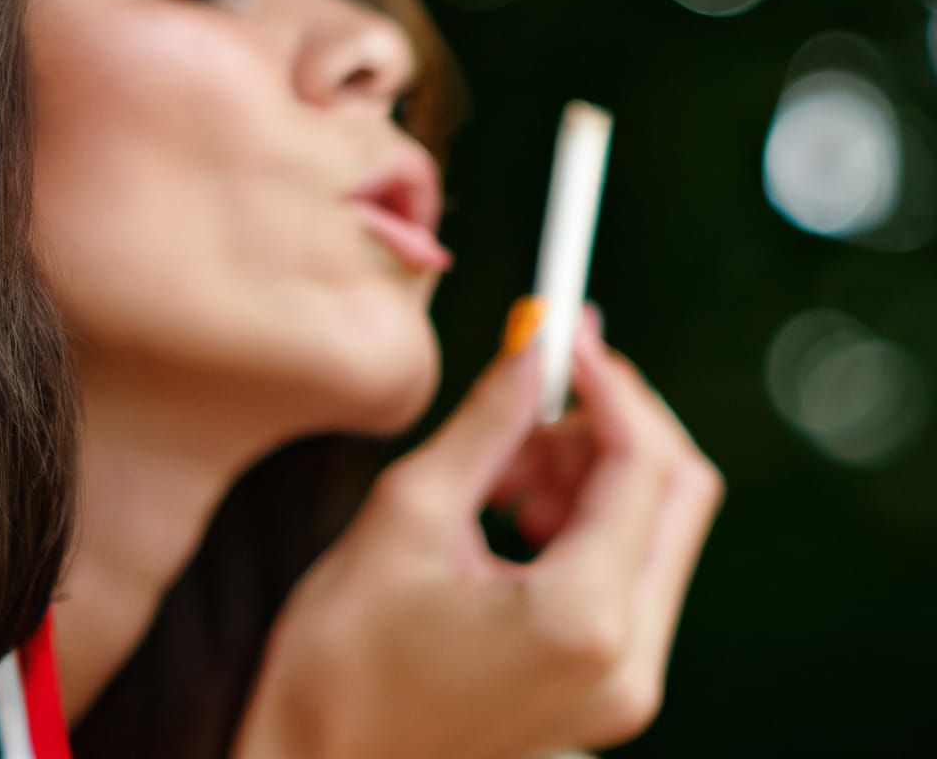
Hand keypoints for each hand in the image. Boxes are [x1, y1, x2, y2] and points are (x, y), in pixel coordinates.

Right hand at [232, 304, 723, 758]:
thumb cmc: (341, 654)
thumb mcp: (409, 510)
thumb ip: (490, 419)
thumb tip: (535, 348)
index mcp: (581, 619)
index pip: (641, 462)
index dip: (608, 382)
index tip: (567, 333)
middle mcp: (628, 660)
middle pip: (676, 493)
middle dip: (611, 421)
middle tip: (539, 388)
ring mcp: (624, 681)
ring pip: (654, 527)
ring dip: (589, 469)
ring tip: (502, 464)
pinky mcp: (606, 683)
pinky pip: (627, 568)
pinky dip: (583, 516)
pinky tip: (513, 508)